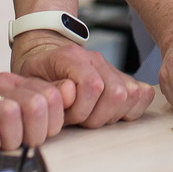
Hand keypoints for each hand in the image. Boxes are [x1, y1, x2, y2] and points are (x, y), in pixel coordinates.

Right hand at [0, 66, 70, 151]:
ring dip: (12, 139)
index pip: (54, 96)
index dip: (53, 121)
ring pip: (15, 115)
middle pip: (39, 105)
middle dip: (36, 132)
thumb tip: (57, 110)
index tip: (38, 133)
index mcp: (11, 82)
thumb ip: (24, 100)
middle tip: (20, 141)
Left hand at [12, 30, 154, 127]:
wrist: (45, 52)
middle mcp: (96, 60)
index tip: (66, 116)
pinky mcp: (122, 78)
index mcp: (72, 57)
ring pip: (131, 95)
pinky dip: (132, 109)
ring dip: (113, 115)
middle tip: (80, 119)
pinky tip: (112, 113)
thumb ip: (49, 88)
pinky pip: (142, 94)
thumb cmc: (37, 71)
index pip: (93, 86)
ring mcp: (111, 68)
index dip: (81, 109)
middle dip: (98, 117)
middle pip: (116, 94)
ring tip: (93, 116)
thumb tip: (69, 94)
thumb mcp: (30, 78)